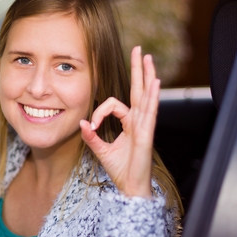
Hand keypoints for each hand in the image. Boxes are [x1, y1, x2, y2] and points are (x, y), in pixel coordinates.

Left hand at [79, 46, 159, 197]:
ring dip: (147, 75)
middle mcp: (138, 120)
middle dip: (138, 69)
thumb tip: (82, 123)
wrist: (130, 186)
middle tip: (140, 50)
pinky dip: (152, 96)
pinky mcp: (146, 133)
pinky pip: (150, 112)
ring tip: (147, 58)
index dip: (100, 110)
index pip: (115, 104)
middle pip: (139, 89)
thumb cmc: (120, 169)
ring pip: (146, 96)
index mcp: (129, 123)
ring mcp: (144, 125)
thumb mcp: (101, 149)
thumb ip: (91, 136)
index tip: (92, 124)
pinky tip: (155, 82)